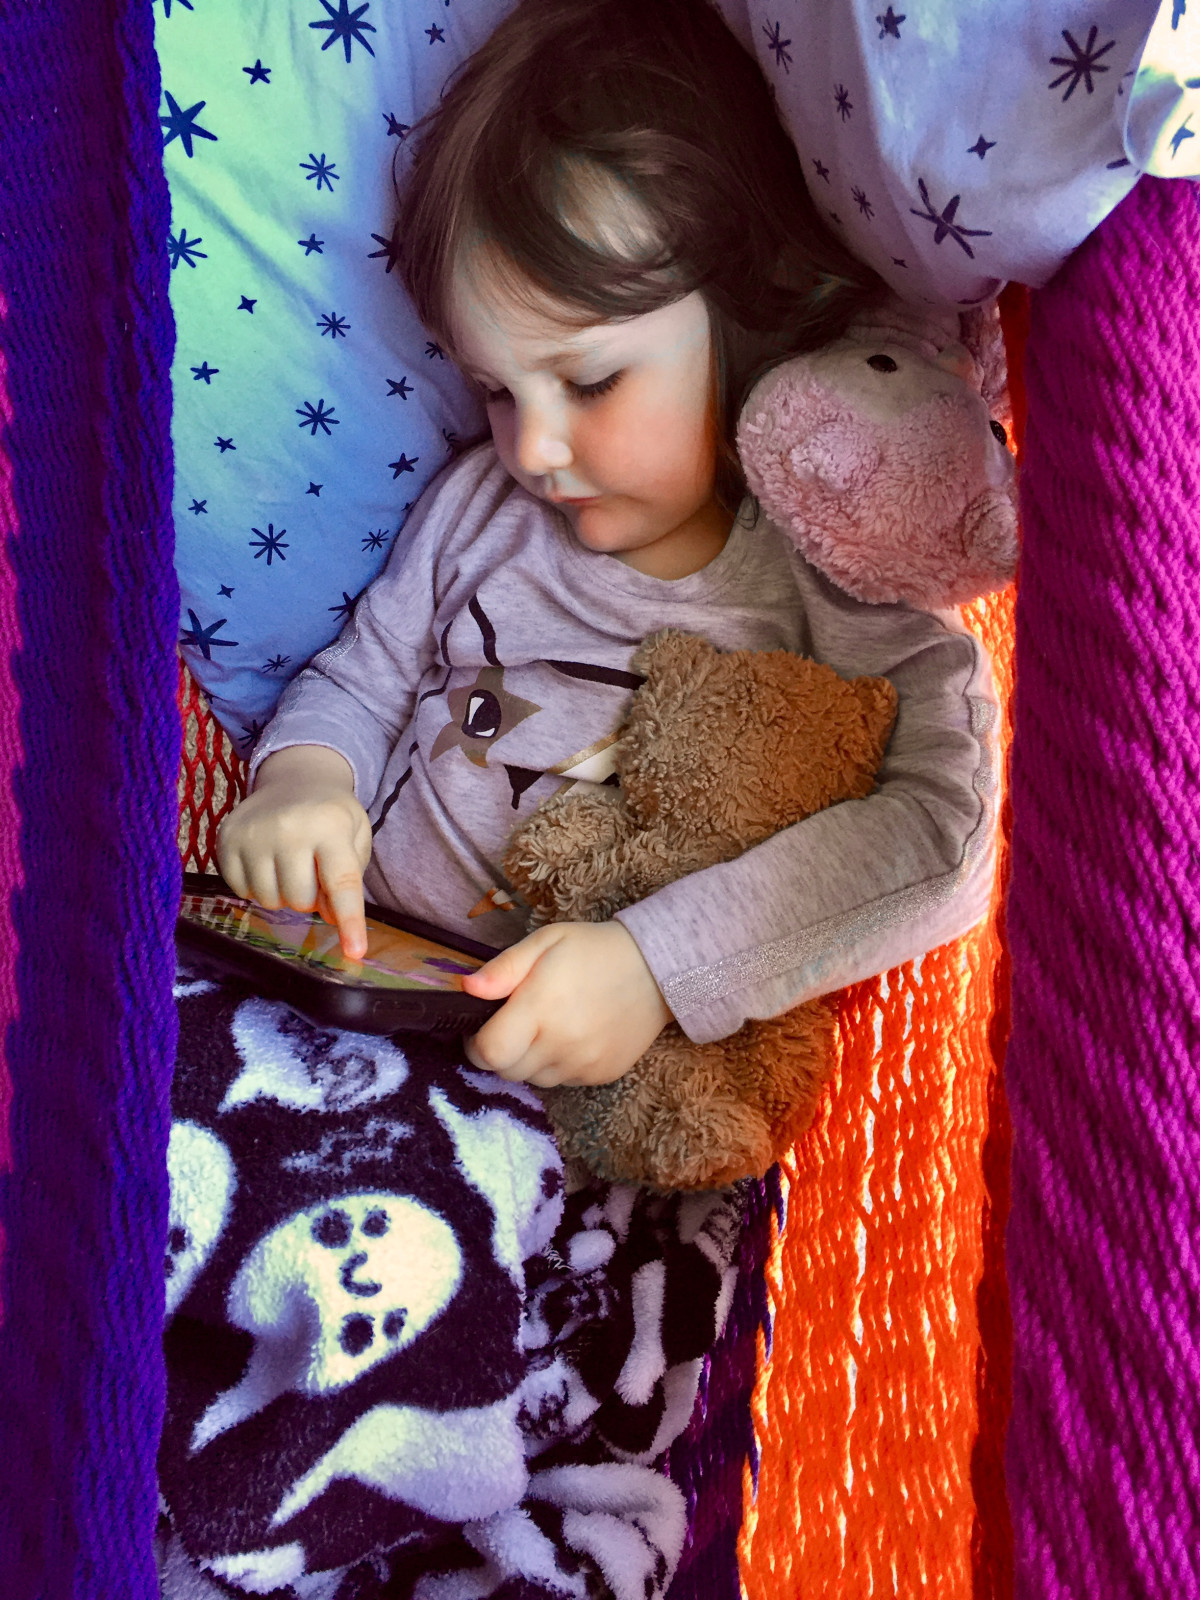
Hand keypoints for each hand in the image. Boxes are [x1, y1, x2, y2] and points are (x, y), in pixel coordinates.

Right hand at [216, 745, 373, 958]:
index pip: (342, 883)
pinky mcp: (226, 840)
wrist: (294, 779)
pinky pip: (242, 892)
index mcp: (331, 826)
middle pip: (300, 901)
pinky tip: (267, 862)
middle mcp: (289, 828)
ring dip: (283, 895)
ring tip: (290, 866)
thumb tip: (331, 917)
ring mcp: (253, 834)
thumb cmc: (331, 815)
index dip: (350, 921)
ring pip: (270, 902)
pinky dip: (257, 887)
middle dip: (310, 898)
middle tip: (312, 873)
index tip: (355, 952)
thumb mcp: (357, 835)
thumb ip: (351, 878)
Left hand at [461, 921, 671, 1087]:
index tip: (482, 1028)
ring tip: (546, 1028)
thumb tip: (467, 988)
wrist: (656, 969)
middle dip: (501, 1052)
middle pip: (507, 1071)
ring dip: (529, 1061)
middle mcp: (561, 1043)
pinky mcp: (602, 1075)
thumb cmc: (593, 950)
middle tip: (515, 1024)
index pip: (489, 1053)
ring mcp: (583, 1064)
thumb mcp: (545, 942)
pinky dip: (557, 1065)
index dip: (475, 1045)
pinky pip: (563, 1081)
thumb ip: (503, 968)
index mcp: (541, 1008)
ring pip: (534, 1079)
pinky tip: (571, 1037)